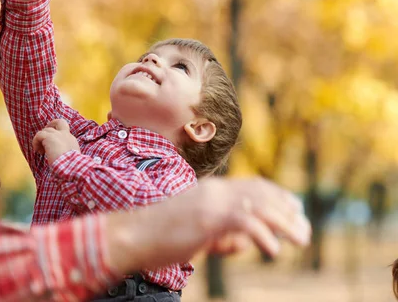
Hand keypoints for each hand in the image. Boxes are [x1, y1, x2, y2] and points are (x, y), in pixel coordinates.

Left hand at [32, 119, 79, 164]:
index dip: (58, 134)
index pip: (65, 131)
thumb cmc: (70, 167)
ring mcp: (58, 134)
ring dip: (41, 140)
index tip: (54, 143)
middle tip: (46, 138)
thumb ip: (65, 155)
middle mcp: (66, 135)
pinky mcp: (49, 137)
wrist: (70, 166)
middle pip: (60, 122)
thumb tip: (58, 159)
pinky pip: (39, 135)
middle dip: (51, 125)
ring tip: (41, 151)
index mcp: (71, 141)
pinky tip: (38, 151)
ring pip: (46, 130)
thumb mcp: (70, 159)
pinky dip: (36, 142)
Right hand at [106, 177, 310, 273]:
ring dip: (284, 222)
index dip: (277, 196)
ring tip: (301, 238)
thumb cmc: (159, 236)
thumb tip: (242, 242)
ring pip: (257, 205)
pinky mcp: (206, 218)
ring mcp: (210, 203)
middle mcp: (214, 191)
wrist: (131, 235)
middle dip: (286, 210)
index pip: (251, 186)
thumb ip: (220, 232)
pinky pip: (243, 222)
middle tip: (305, 228)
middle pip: (260, 194)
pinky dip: (262, 235)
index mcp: (210, 190)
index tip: (296, 207)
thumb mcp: (195, 231)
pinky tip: (272, 250)